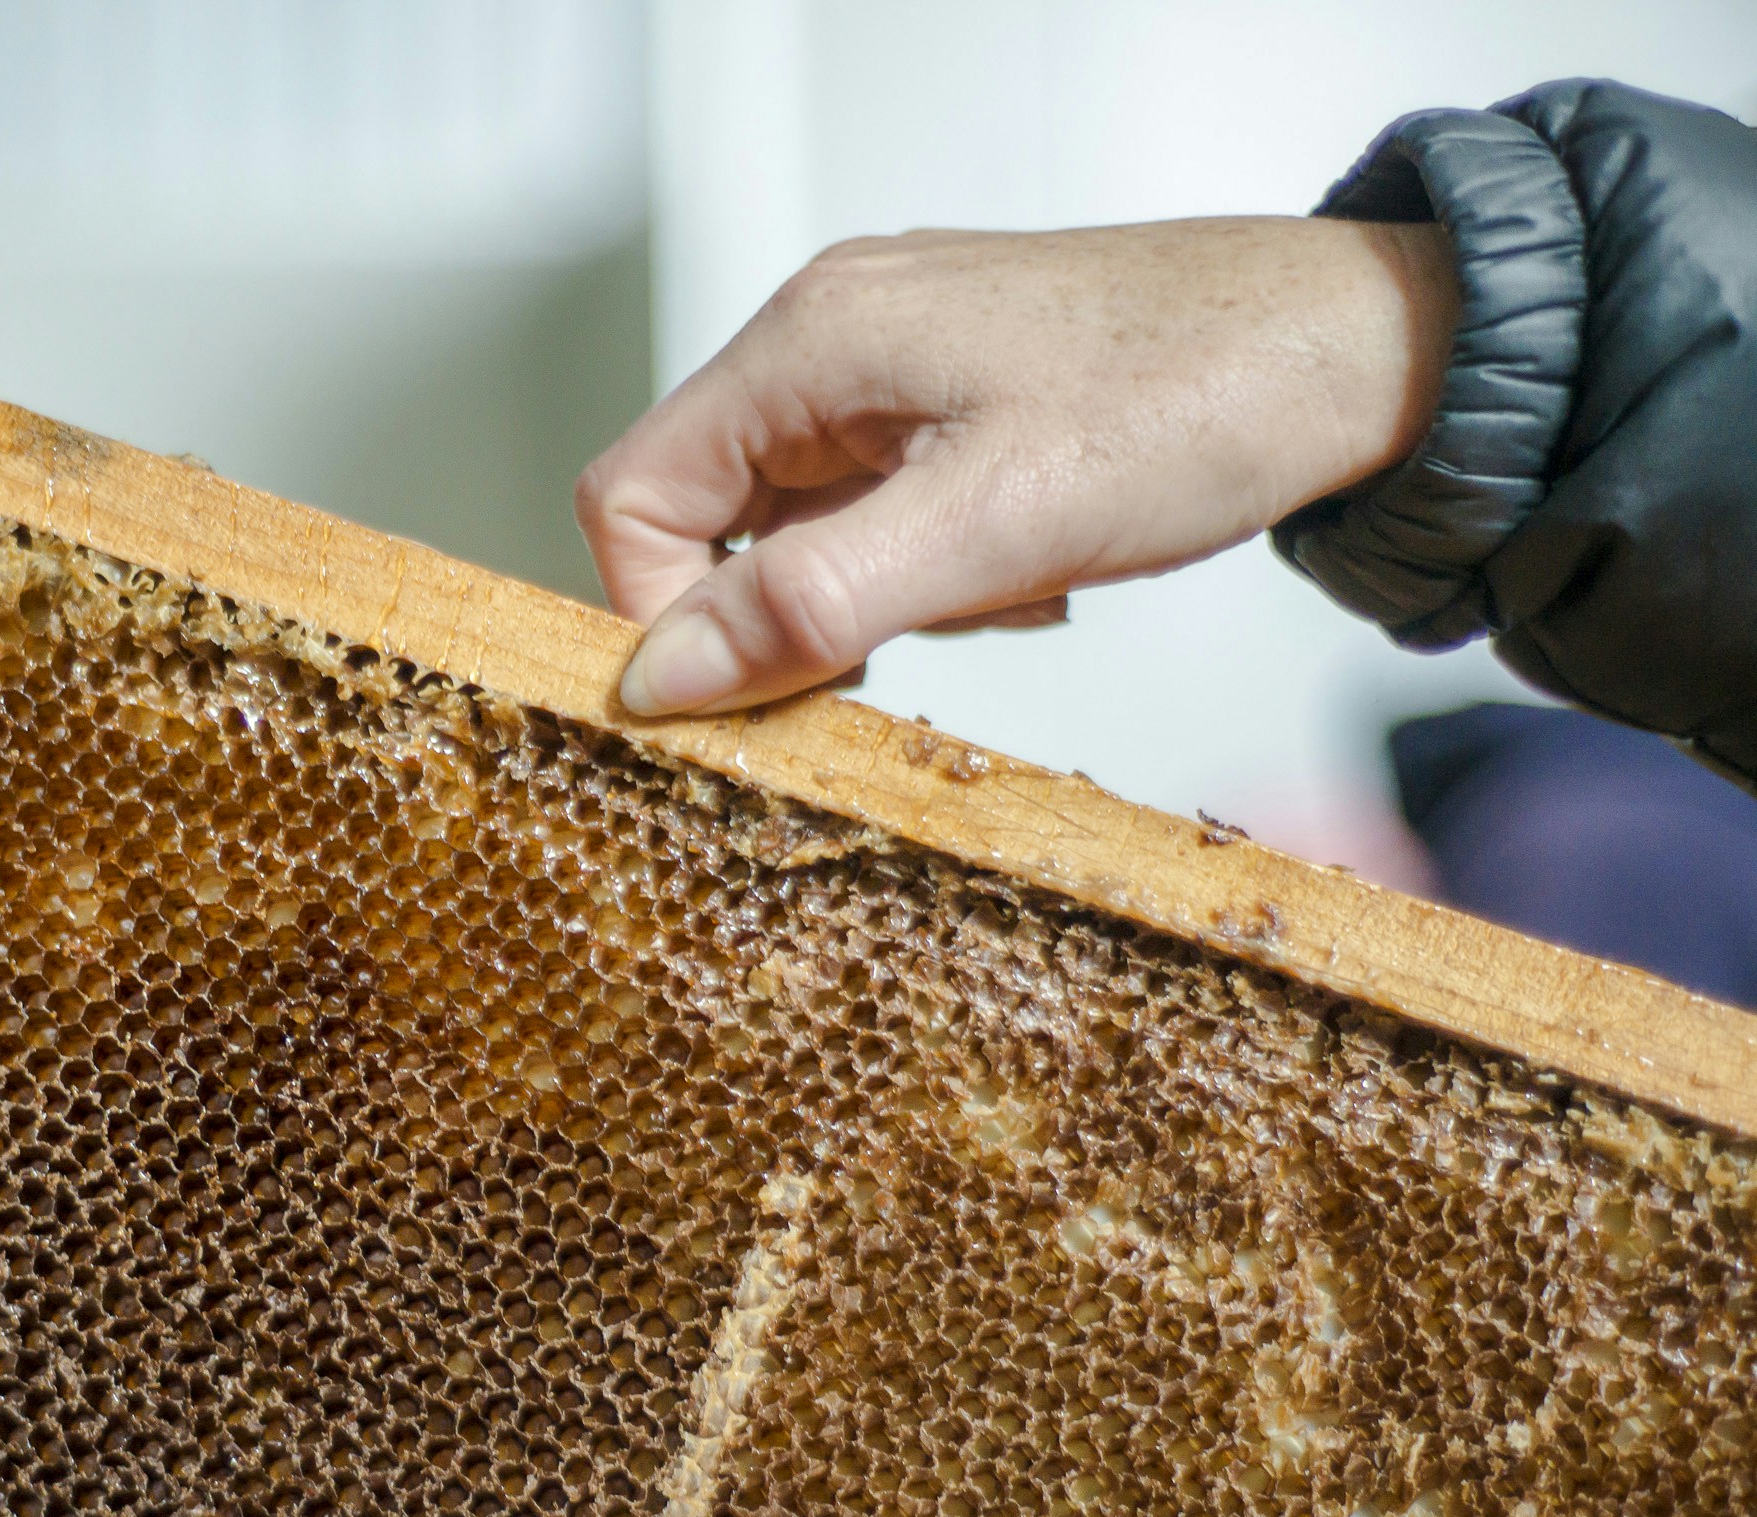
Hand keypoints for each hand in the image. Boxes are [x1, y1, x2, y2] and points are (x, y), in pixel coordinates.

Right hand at [576, 216, 1458, 715]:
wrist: (1365, 346)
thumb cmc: (1202, 396)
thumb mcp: (992, 526)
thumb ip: (809, 603)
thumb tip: (660, 677)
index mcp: (809, 343)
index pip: (630, 496)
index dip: (661, 616)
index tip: (745, 698)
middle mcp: (829, 338)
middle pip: (707, 517)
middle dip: (793, 612)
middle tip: (895, 657)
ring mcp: (889, 366)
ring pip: (798, 529)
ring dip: (876, 597)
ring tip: (999, 587)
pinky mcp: (948, 400)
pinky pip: (877, 514)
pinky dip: (931, 569)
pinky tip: (1027, 567)